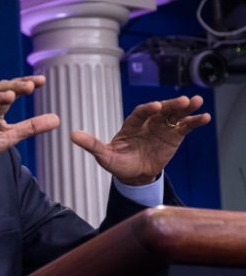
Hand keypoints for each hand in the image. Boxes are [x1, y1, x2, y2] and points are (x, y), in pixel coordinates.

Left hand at [70, 95, 210, 185]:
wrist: (134, 175)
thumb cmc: (117, 163)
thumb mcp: (104, 155)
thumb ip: (91, 144)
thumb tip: (71, 135)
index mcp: (131, 124)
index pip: (140, 113)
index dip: (148, 110)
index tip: (156, 107)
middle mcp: (148, 122)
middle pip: (161, 111)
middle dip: (171, 105)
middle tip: (183, 100)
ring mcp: (162, 128)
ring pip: (175, 115)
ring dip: (186, 108)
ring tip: (197, 102)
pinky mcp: (174, 135)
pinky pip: (185, 127)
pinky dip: (194, 122)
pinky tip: (204, 118)